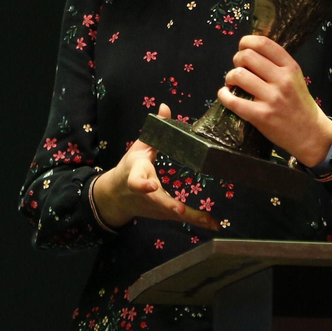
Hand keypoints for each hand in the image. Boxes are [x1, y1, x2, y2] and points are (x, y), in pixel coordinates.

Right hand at [92, 105, 219, 230]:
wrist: (118, 195)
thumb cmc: (132, 167)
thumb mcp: (140, 147)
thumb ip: (155, 128)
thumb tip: (166, 106)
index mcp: (137, 173)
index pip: (136, 180)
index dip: (143, 184)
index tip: (152, 185)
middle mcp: (145, 193)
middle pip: (156, 201)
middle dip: (168, 205)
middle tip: (180, 210)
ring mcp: (155, 205)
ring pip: (171, 212)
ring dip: (190, 216)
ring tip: (208, 220)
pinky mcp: (164, 212)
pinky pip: (182, 217)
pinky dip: (197, 221)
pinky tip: (213, 224)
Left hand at [219, 35, 331, 167]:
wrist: (310, 134)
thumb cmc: (299, 104)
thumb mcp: (296, 78)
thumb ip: (277, 65)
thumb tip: (249, 52)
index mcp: (291, 67)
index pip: (263, 43)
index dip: (247, 41)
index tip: (242, 47)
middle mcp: (282, 80)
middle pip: (247, 56)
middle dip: (236, 60)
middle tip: (238, 69)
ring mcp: (272, 98)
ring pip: (238, 75)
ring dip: (230, 77)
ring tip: (233, 83)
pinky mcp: (261, 116)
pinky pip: (233, 101)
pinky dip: (223, 95)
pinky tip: (225, 94)